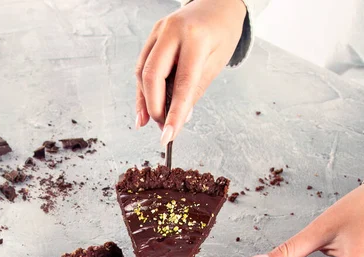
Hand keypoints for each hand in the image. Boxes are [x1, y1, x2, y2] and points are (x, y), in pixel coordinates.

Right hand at [135, 0, 245, 144]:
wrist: (217, 4)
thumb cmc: (221, 34)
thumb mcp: (215, 64)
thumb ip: (195, 90)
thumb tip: (179, 118)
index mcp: (195, 38)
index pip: (181, 84)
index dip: (173, 114)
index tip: (169, 137)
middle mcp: (171, 31)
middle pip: (152, 76)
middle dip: (154, 107)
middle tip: (163, 128)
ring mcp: (157, 31)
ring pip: (142, 72)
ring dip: (146, 101)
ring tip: (157, 122)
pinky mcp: (152, 36)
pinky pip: (142, 66)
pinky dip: (143, 90)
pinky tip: (144, 110)